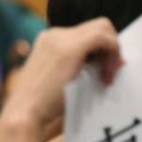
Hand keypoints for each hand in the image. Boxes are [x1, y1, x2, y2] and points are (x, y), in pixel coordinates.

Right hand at [5, 18, 122, 126]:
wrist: (24, 115)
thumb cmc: (46, 106)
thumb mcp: (69, 79)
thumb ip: (88, 67)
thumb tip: (117, 62)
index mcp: (52, 40)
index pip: (89, 33)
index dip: (105, 49)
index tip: (107, 72)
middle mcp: (54, 34)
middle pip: (99, 26)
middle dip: (111, 48)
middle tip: (109, 74)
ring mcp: (60, 38)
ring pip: (103, 28)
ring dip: (113, 51)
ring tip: (106, 77)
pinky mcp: (69, 48)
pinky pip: (103, 37)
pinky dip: (113, 52)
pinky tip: (107, 74)